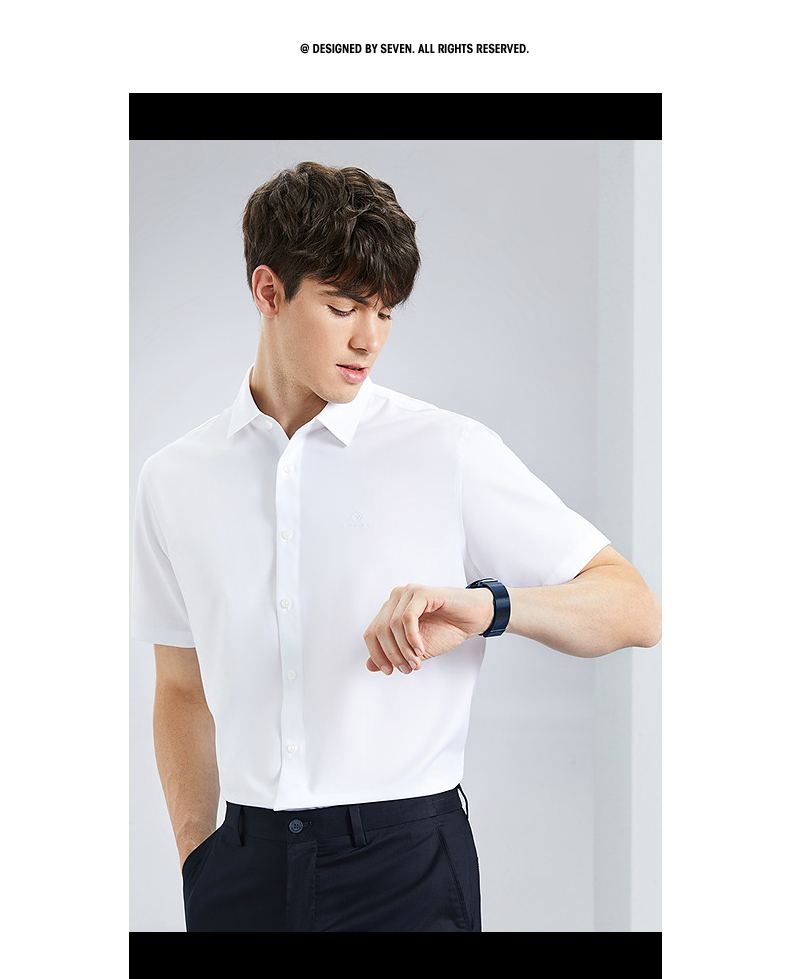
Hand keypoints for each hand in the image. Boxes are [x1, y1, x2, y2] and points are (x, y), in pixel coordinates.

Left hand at [363, 583, 494, 674]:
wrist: (473, 618)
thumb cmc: (446, 629)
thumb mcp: (415, 649)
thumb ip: (393, 654)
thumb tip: (369, 666)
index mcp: (391, 609)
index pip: (371, 632)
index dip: (377, 654)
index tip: (388, 671)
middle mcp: (396, 598)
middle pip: (379, 630)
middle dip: (391, 654)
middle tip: (406, 669)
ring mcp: (408, 593)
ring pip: (392, 625)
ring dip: (404, 649)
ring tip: (416, 662)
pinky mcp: (421, 592)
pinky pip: (407, 618)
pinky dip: (412, 638)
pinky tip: (421, 649)